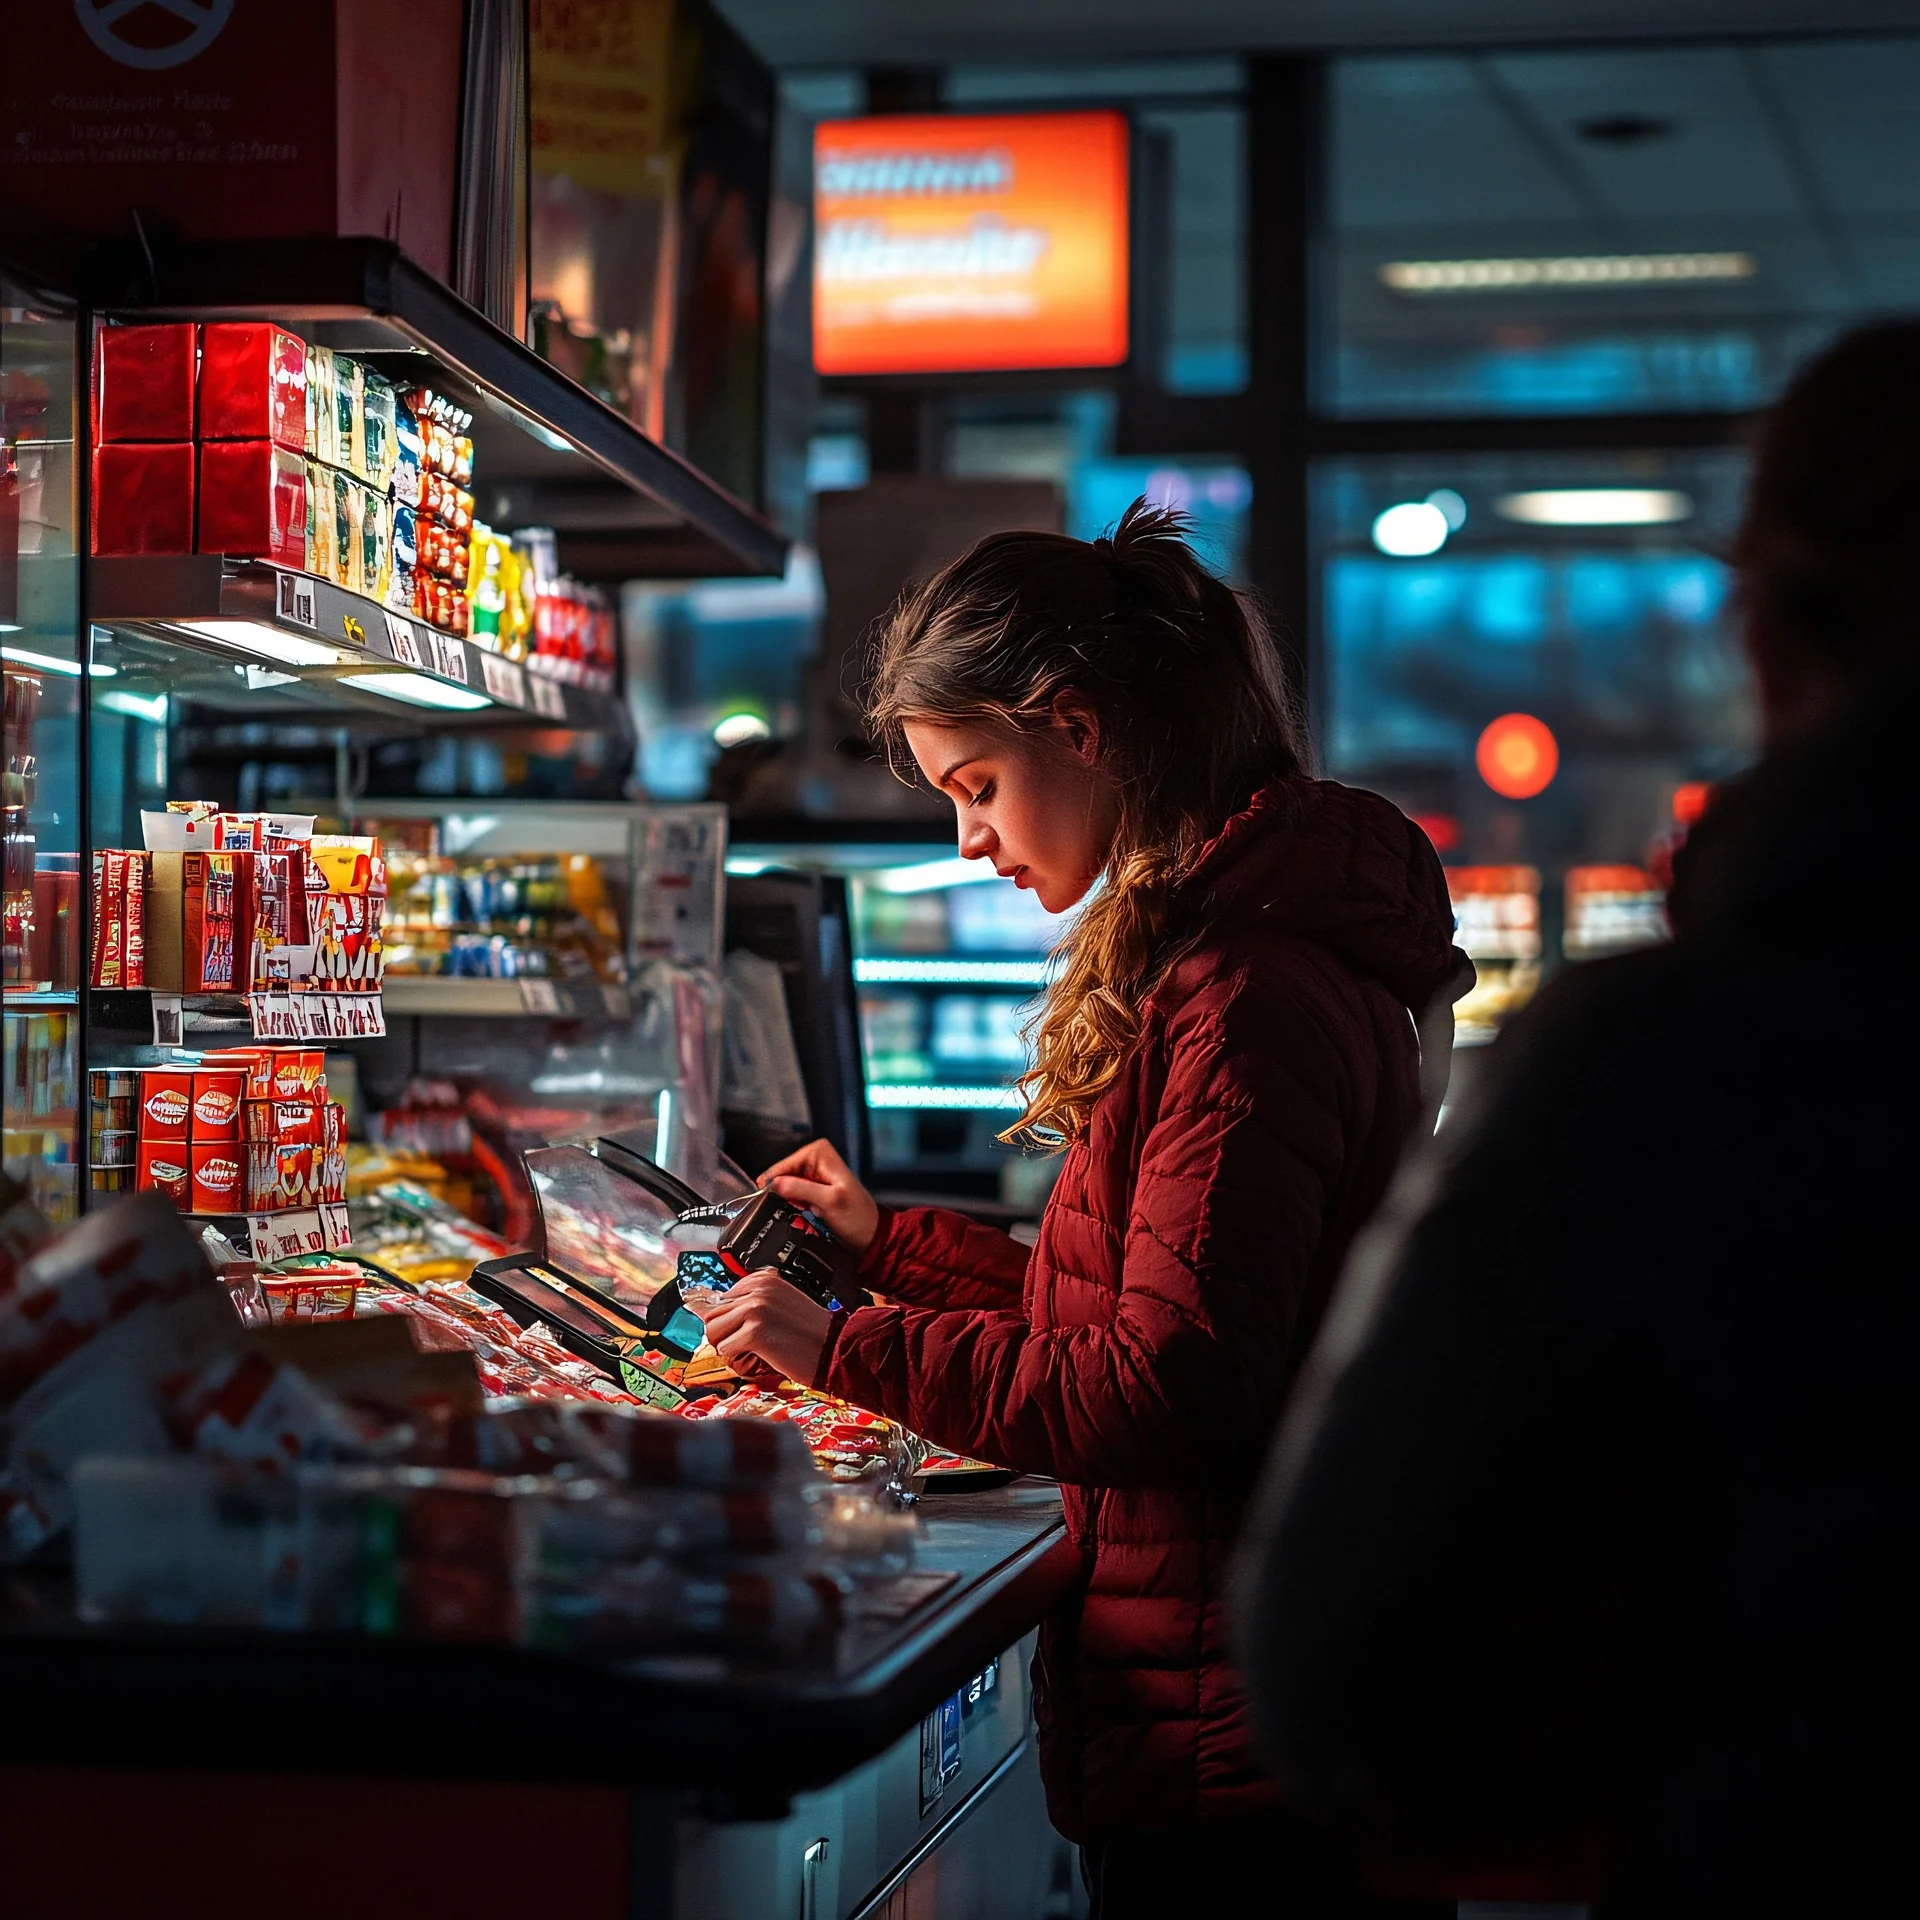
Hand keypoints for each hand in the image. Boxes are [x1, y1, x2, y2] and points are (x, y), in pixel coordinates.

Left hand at [687, 1269, 833, 1387]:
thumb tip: (706, 1311)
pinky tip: (761, 1355)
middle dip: (726, 1335)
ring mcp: (756, 1308)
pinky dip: (739, 1358)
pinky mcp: (755, 1332)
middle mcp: (758, 1289)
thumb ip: (749, 1303)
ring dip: (729, 1347)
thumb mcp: (778, 1305)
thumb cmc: (810, 1333)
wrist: (835, 1348)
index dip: (731, 1322)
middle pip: (712, 1315)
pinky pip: (726, 1350)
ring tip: (755, 1349)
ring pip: (713, 1332)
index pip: (720, 1300)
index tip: (750, 1330)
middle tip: (752, 1344)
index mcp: (762, 1279)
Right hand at [758, 1138, 878, 1254]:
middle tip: (786, 1210)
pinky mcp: (812, 1188)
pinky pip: (792, 1194)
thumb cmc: (857, 1217)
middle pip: (782, 1174)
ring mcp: (813, 1173)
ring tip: (797, 1212)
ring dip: (786, 1201)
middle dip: (781, 1193)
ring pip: (784, 1186)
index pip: (783, 1165)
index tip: (766, 1200)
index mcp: (819, 1153)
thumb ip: (801, 1189)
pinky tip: (800, 1213)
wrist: (869, 1234)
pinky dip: (792, 1205)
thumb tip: (774, 1183)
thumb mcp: (829, 1202)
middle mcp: (815, 1158)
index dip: (773, 1183)